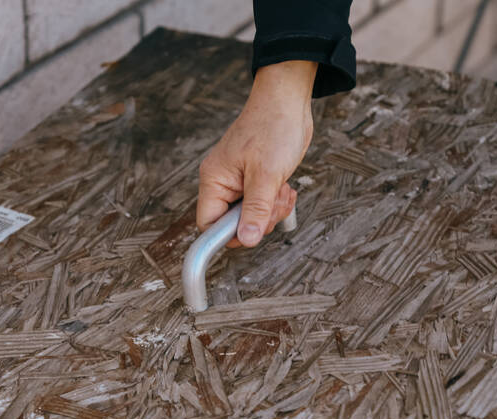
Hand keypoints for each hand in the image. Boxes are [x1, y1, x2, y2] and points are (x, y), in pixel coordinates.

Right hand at [197, 60, 316, 246]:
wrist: (287, 101)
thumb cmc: (272, 127)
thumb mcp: (266, 175)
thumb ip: (256, 210)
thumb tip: (246, 240)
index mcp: (214, 180)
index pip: (209, 224)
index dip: (229, 234)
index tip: (252, 230)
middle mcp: (222, 182)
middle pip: (233, 223)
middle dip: (258, 220)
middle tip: (274, 204)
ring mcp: (239, 181)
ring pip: (251, 216)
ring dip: (271, 210)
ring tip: (282, 191)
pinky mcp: (255, 179)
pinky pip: (262, 204)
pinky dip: (275, 202)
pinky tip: (285, 188)